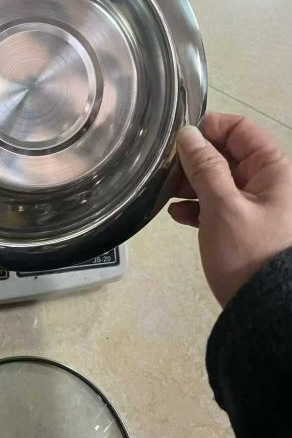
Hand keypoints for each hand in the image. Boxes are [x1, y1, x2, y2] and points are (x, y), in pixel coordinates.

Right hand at [169, 113, 291, 306]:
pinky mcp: (245, 227)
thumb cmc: (249, 252)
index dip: (209, 129)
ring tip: (167, 195)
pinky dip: (198, 205)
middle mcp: (268, 182)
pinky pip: (219, 204)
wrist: (267, 313)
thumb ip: (204, 166)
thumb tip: (187, 133)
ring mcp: (257, 206)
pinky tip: (177, 215)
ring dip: (192, 183)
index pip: (241, 129)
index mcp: (274, 170)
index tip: (178, 143)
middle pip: (227, 153)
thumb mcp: (223, 206)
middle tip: (166, 173)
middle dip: (195, 160)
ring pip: (220, 179)